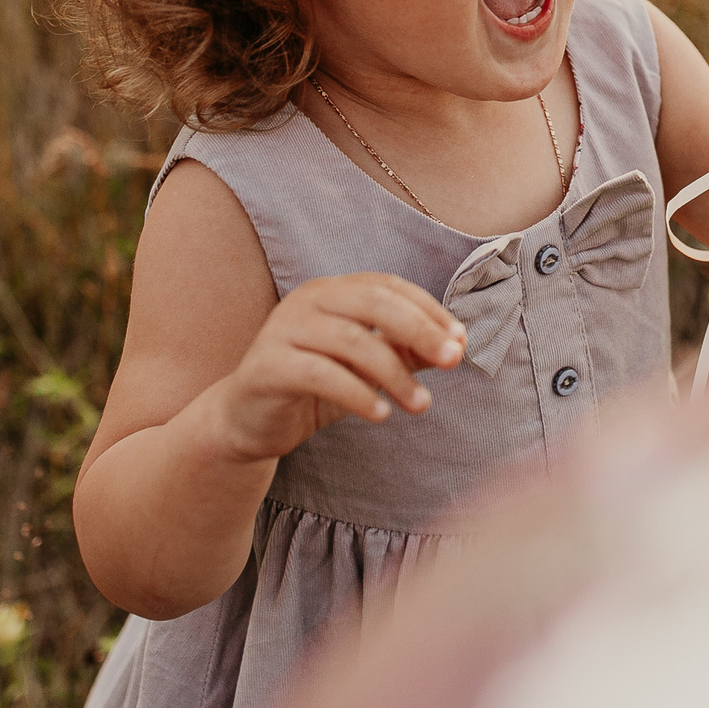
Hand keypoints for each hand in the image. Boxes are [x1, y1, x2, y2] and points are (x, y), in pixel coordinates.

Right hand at [208, 273, 465, 462]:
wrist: (248, 421)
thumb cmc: (313, 387)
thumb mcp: (366, 368)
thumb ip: (405, 352)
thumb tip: (457, 346)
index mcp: (332, 291)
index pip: (388, 286)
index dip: (429, 310)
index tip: (460, 341)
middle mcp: (306, 300)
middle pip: (374, 303)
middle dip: (420, 330)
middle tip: (453, 361)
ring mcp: (283, 330)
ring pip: (351, 340)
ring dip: (395, 373)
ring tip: (422, 404)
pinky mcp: (267, 366)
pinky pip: (320, 374)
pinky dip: (357, 394)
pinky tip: (382, 414)